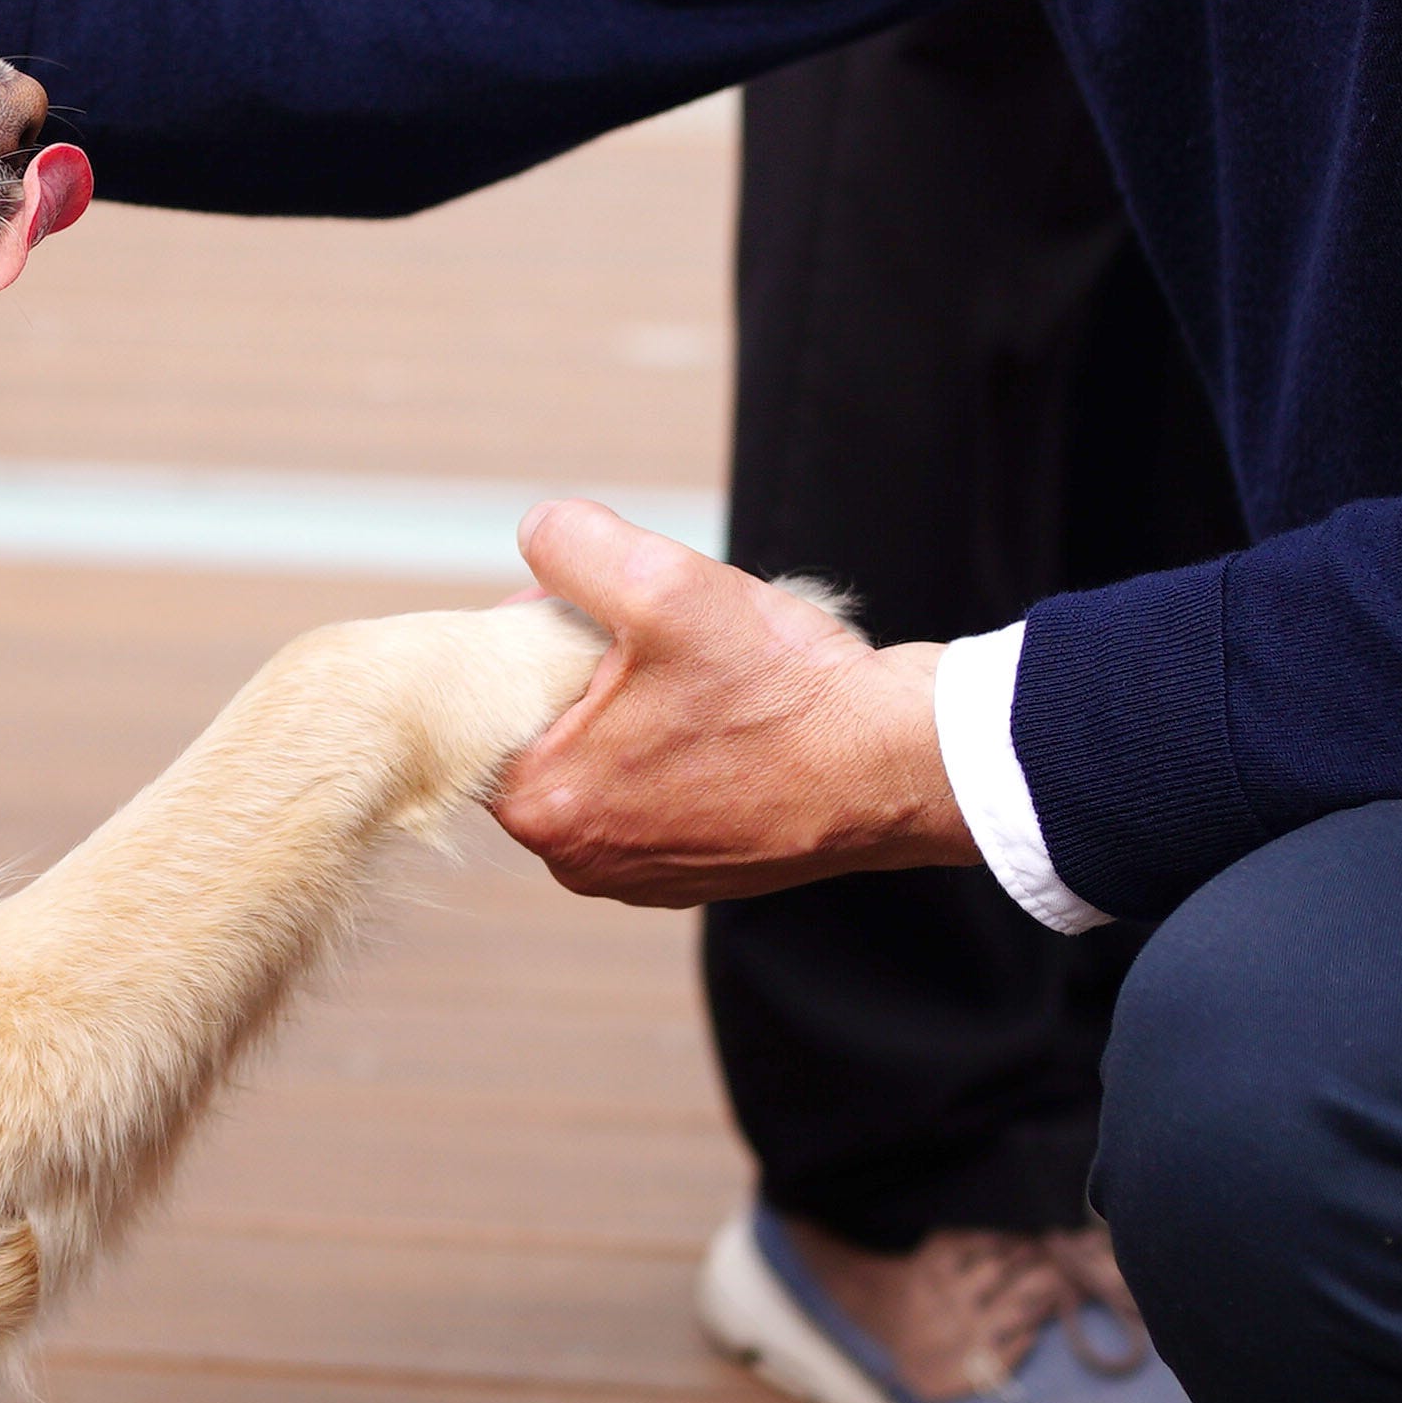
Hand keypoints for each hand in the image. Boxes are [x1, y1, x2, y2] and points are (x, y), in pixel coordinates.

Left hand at [485, 499, 972, 908]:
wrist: (905, 763)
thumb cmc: (788, 692)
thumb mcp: (661, 582)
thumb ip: (570, 543)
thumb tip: (541, 532)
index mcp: (544, 805)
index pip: (496, 687)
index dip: (551, 623)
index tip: (618, 611)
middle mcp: (579, 857)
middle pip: (552, 716)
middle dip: (603, 660)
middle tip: (675, 639)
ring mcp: (638, 871)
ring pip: (610, 740)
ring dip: (650, 692)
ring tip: (717, 677)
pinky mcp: (695, 865)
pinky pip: (660, 775)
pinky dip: (689, 734)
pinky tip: (741, 714)